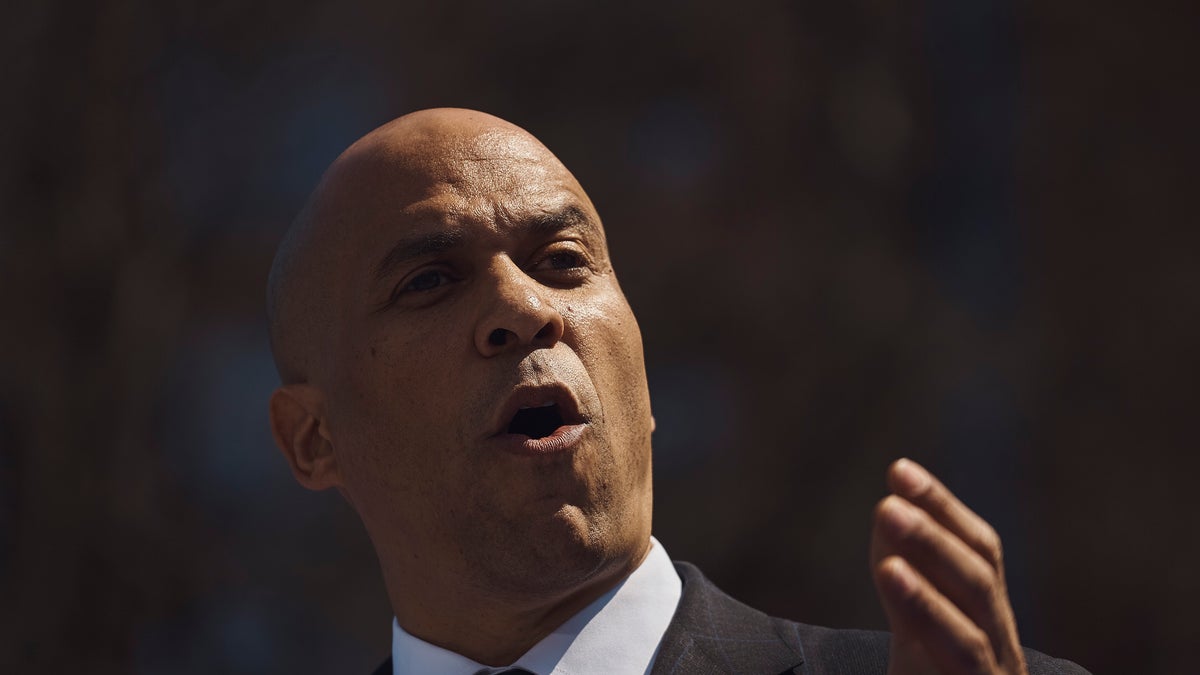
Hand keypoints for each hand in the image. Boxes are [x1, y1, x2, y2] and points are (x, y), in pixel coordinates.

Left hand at [871, 459, 1027, 674]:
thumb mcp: (919, 633)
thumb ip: (908, 580)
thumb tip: (889, 512)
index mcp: (989, 625)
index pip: (980, 556)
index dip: (945, 510)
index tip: (900, 470)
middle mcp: (1003, 655)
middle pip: (980, 586)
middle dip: (935, 538)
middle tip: (888, 500)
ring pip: (971, 636)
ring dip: (928, 584)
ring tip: (887, 540)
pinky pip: (959, 667)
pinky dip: (925, 620)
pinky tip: (891, 578)